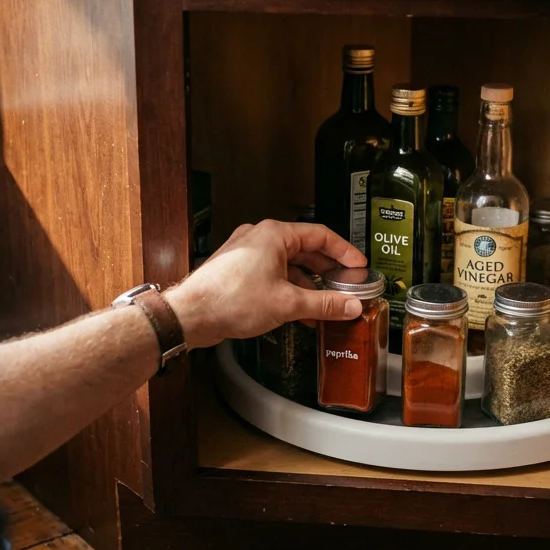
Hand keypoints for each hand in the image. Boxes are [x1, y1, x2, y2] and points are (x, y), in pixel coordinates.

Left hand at [166, 220, 366, 348]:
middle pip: (305, 250)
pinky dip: (290, 290)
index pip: (320, 235)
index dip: (344, 251)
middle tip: (346, 284)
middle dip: (327, 271)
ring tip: (326, 304)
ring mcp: (247, 254)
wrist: (191, 314)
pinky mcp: (239, 271)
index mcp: (274, 234)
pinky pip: (273, 276)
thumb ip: (324, 303)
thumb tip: (348, 305)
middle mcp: (260, 238)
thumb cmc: (229, 299)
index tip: (357, 265)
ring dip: (308, 285)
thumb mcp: (288, 302)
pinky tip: (300, 312)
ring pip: (289, 265)